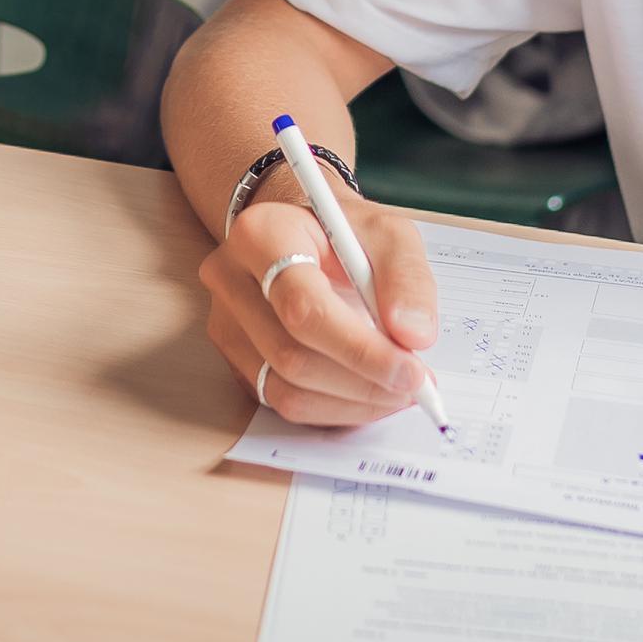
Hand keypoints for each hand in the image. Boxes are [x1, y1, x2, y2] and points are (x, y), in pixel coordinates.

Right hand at [197, 180, 439, 425]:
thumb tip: (414, 336)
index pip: (304, 308)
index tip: (412, 371)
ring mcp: (226, 324)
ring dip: (352, 403)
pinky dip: (334, 408)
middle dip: (364, 382)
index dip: (360, 350)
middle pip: (293, 357)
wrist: (304, 235)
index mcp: (262, 235)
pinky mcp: (235, 359)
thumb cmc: (343, 232)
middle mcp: (230, 280)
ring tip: (397, 391)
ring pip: (285, 389)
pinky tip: (367, 392)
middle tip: (416, 386)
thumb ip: (407, 279)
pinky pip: (281, 402)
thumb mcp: (388, 234)